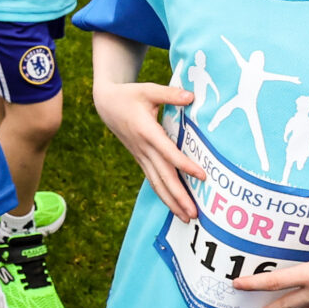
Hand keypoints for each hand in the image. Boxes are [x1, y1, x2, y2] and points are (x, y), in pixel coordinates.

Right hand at [95, 79, 202, 221]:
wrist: (106, 104)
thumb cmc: (129, 95)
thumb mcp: (148, 90)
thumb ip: (170, 94)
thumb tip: (192, 97)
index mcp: (147, 131)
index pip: (168, 152)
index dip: (184, 165)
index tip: (202, 176)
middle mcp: (144, 149)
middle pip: (163, 176)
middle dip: (179, 197)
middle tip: (194, 214)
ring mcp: (141, 156)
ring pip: (157, 183)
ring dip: (172, 202)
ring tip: (187, 218)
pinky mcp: (141, 159)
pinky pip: (153, 180)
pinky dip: (164, 195)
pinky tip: (175, 206)